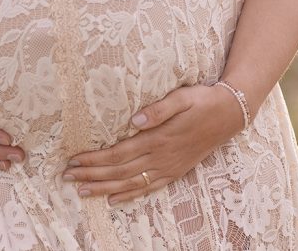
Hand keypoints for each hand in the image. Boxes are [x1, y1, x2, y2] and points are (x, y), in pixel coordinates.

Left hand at [61, 84, 247, 204]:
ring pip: (131, 183)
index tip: (74, 160)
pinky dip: (130, 196)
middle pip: (119, 171)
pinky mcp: (175, 172)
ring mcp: (169, 167)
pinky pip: (149, 188)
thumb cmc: (203, 101)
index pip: (119, 153)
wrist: (230, 114)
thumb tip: (135, 119)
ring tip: (82, 192)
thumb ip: (159, 109)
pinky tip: (114, 200)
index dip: (95, 159)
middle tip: (68, 178)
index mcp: (159, 138)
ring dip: (105, 189)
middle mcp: (161, 157)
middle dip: (92, 175)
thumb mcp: (183, 97)